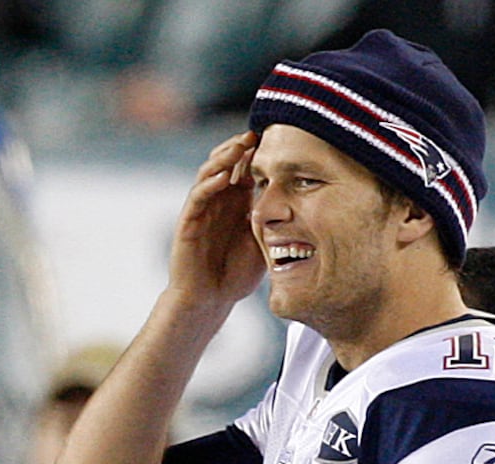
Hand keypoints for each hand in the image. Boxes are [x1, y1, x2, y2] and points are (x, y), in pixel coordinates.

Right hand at [169, 131, 266, 304]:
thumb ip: (274, 222)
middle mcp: (218, 200)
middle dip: (240, 146)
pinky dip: (210, 183)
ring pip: (210, 172)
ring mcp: (202, 209)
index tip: (277, 138)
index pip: (245, 168)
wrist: (209, 299)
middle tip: (258, 133)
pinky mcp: (189, 221)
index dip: (257, 152)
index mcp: (237, 203)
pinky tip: (225, 176)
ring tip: (240, 146)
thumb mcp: (263, 243)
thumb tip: (304, 206)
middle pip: (226, 162)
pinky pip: (198, 196)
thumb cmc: (235, 275)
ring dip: (224, 157)